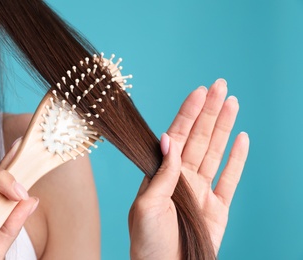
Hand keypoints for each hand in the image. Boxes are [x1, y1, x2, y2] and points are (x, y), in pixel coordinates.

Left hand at [129, 79, 249, 258]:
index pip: (177, 136)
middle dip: (209, 111)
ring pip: (215, 151)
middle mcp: (182, 177)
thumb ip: (161, 174)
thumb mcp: (146, 206)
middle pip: (199, 137)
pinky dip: (237, 158)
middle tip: (220, 86)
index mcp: (161, 174)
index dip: (188, 113)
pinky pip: (230, 178)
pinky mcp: (218, 206)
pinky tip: (241, 138)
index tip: (198, 92)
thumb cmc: (148, 242)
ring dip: (224, 126)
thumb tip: (168, 140)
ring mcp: (201, 190)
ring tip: (232, 102)